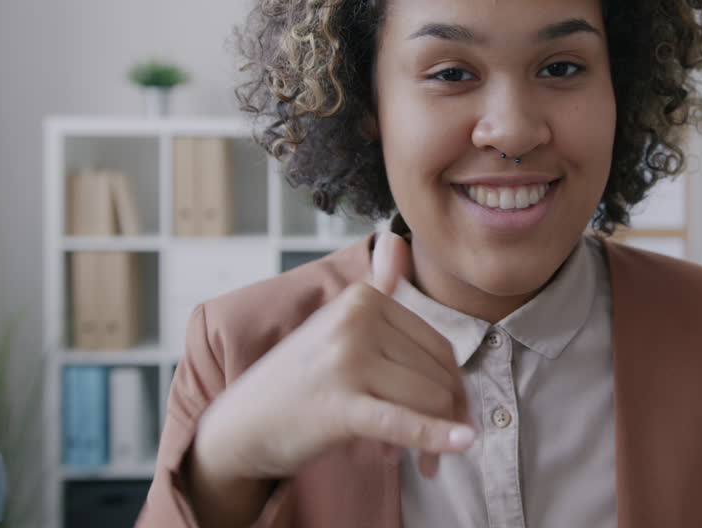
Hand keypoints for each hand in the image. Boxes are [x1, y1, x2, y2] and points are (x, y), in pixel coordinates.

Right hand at [193, 231, 474, 481]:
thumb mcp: (335, 324)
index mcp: (362, 299)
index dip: (452, 386)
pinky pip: (404, 423)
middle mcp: (356, 321)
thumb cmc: (298, 381)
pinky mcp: (340, 405)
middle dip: (446, 416)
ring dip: (435, 440)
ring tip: (420, 460)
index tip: (448, 415)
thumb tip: (398, 241)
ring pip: (431, 400)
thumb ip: (375, 285)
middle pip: (439, 374)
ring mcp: (347, 360)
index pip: (438, 346)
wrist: (240, 426)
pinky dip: (436, 438)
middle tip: (433, 448)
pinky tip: (460, 445)